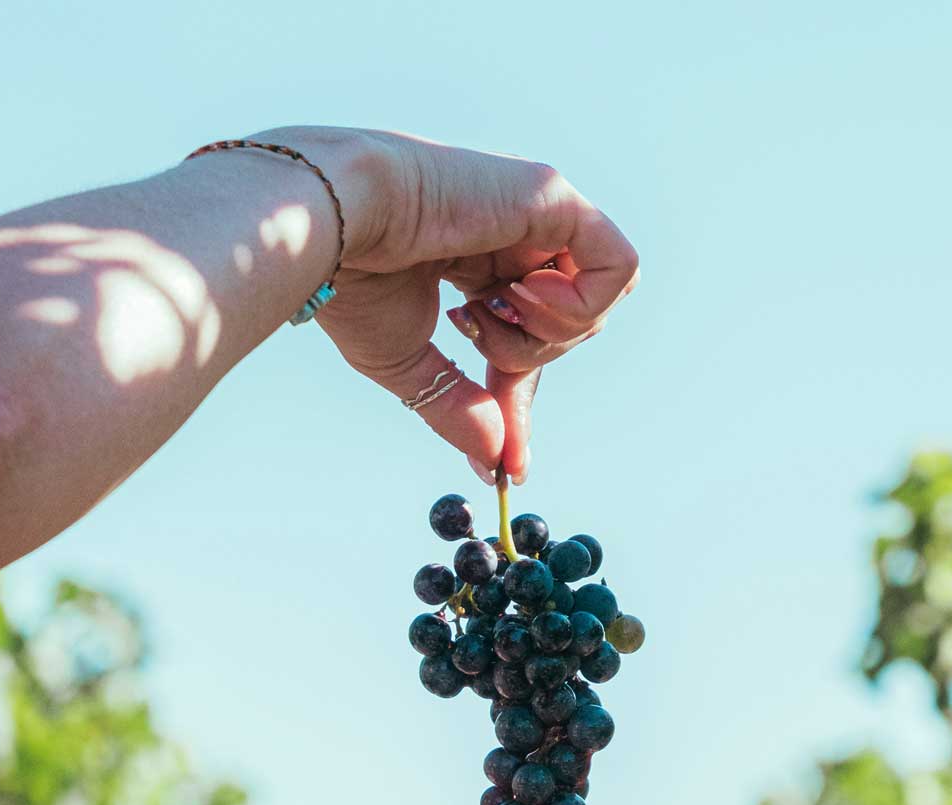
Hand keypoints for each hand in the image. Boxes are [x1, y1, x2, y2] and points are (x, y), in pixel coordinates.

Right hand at [257, 126, 638, 484]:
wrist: (334, 224)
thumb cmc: (351, 280)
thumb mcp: (408, 365)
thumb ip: (457, 407)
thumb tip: (495, 459)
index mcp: (478, 260)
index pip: (529, 336)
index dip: (520, 396)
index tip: (510, 461)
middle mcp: (515, 233)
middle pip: (570, 325)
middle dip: (527, 363)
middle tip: (473, 343)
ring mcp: (539, 212)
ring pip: (600, 302)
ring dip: (544, 334)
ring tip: (482, 309)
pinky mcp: (555, 197)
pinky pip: (618, 268)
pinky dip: (579, 303)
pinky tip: (516, 293)